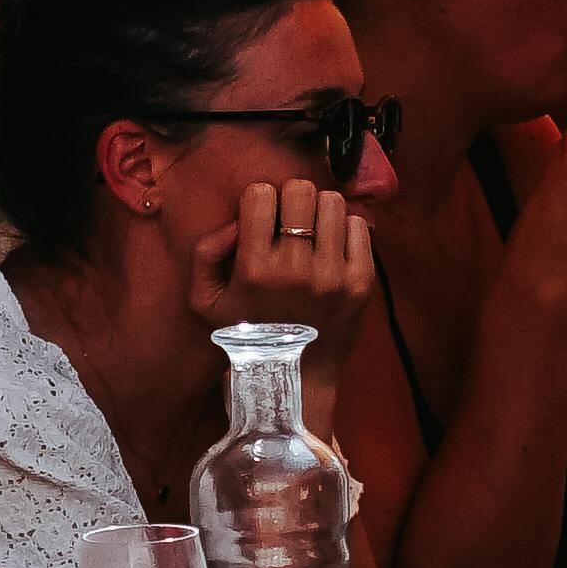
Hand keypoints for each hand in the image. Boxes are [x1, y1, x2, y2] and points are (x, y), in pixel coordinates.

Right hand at [195, 166, 379, 349]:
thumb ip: (206, 252)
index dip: (259, 201)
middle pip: (301, 189)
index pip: (262, 194)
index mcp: (255, 270)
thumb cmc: (247, 336)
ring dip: (319, 212)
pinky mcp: (361, 282)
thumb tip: (236, 222)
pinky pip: (359, 225)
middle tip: (289, 222)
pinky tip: (332, 248)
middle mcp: (296, 269)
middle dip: (291, 199)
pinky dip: (345, 229)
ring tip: (312, 234)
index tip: (262, 219)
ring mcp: (333, 275)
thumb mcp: (205, 301)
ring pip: (332, 202)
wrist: (296, 377)